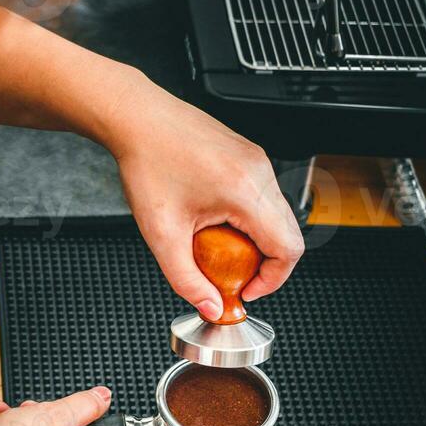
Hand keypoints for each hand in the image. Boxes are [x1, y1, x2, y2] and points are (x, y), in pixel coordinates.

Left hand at [107, 82, 304, 317]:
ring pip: (277, 214)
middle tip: (232, 275)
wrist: (137, 118)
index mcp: (245, 191)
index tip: (246, 290)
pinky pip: (263, 196)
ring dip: (255, 240)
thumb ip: (187, 279)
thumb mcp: (162, 234)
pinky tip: (214, 220)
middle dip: (264, 263)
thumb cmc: (146, 162)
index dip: (272, 280)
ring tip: (218, 246)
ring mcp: (257, 160)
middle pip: (288, 234)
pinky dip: (248, 218)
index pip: (288, 249)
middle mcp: (259, 172)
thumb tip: (210, 307)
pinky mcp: (249, 155)